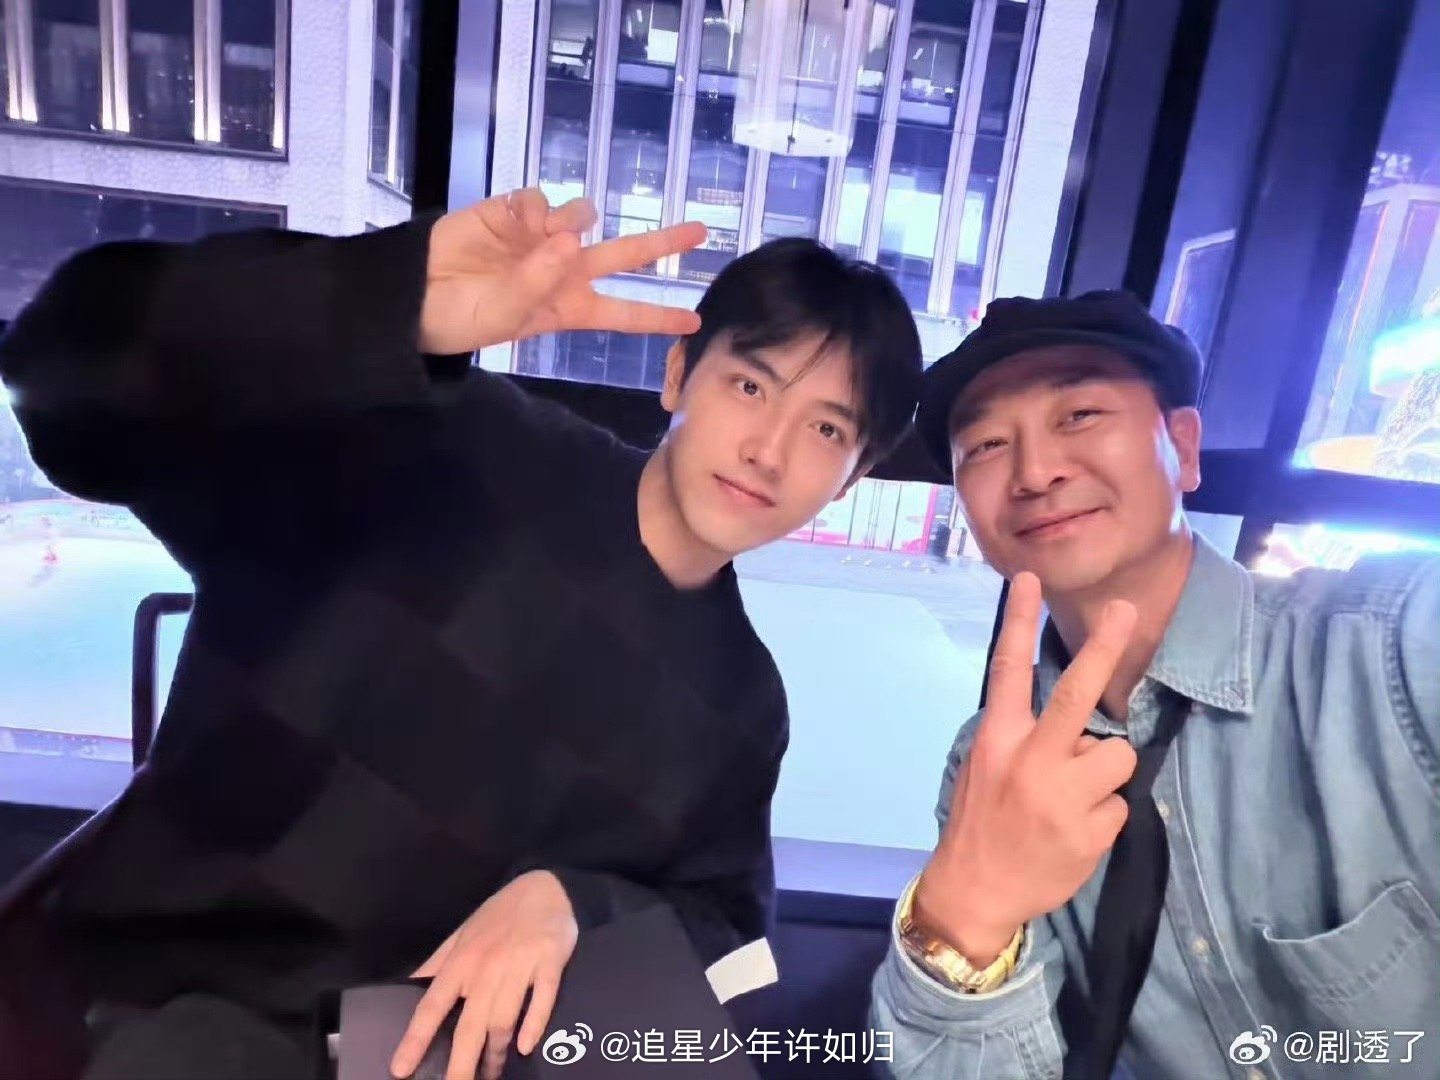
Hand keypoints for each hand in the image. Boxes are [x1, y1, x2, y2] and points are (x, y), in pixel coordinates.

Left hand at [390, 870, 578, 1079]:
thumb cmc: (499, 916)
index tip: (401, 1069)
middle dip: (461, 1064)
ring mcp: (520, 965)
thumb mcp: (462, 934)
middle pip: (470, 1024)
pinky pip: (542, 999)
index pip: (432, 1005)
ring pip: (504, 1018)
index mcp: (461, 961)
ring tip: (492, 1073)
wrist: (547, 888)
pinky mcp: (550, 963)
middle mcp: (487, 967)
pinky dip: (533, 1024)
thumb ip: (437, 963)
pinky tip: (525, 1046)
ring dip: (496, 1052)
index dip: (415, 1039)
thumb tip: (407, 985)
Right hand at [418, 188, 705, 353]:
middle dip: (662, 243)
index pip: (623, 313)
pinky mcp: (513, 212)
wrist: (415, 294)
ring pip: (582, 216)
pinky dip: (532, 207)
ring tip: (546, 232)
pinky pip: (539, 200)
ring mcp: (541, 238)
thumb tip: (572, 239)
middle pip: (624, 254)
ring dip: (574, 218)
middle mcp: (564, 270)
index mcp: (569, 308)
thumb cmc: (461, 318)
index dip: (658, 316)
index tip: (695, 322)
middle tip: (701, 231)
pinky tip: (513, 220)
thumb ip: (539, 281)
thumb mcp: (504, 316)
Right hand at [913, 572, 1138, 963]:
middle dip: (1104, 649)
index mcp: (999, 740)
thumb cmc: (981, 821)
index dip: (1017, 621)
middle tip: (1125, 610)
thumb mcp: (985, 767)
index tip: (1028, 579)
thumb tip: (1079, 719)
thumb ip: (1024, 737)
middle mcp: (1030, 761)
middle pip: (1076, 695)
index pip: (1008, 670)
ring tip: (1076, 796)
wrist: (976, 891)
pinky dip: (1104, 815)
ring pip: (1116, 754)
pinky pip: (1119, 804)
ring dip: (1105, 770)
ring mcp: (1062, 796)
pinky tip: (1076, 832)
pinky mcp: (1090, 832)